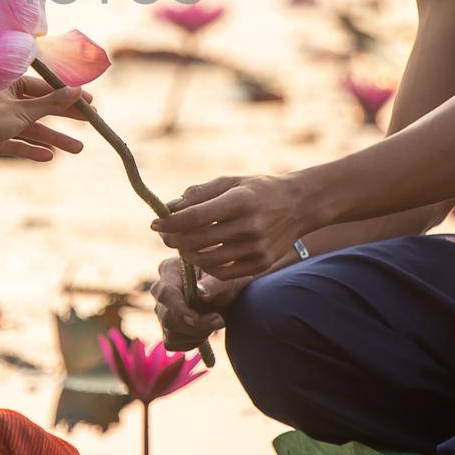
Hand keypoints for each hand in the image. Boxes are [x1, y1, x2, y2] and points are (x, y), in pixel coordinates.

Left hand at [0, 76, 92, 170]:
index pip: (43, 87)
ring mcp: (0, 122)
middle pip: (41, 107)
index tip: (87, 101)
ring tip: (77, 149)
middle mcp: (4, 101)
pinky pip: (19, 144)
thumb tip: (77, 90)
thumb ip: (51, 102)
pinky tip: (49, 157)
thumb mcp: (24, 110)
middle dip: (64, 116)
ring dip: (54, 138)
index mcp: (8, 85)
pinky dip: (32, 150)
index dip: (66, 94)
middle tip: (89, 121)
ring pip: (32, 129)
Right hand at [150, 256, 248, 352]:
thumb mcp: (224, 279)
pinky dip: (192, 342)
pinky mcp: (166, 328)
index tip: (196, 320)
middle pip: (167, 318)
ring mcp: (161, 310)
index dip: (179, 309)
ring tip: (215, 321)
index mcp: (169, 270)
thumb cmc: (226, 280)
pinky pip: (172, 344)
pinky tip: (205, 330)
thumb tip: (201, 294)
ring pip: (170, 334)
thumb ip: (213, 285)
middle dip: (196, 326)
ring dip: (197, 335)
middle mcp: (160, 290)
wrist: (229, 294)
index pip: (166, 294)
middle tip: (219, 319)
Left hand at [151, 174, 306, 279]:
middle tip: (164, 234)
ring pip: (207, 260)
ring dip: (186, 253)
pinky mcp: (261, 264)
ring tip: (181, 244)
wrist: (299, 205)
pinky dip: (206, 266)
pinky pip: (223, 273)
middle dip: (173, 239)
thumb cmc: (257, 189)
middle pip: (197, 240)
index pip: (195, 216)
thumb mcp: (230, 182)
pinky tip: (201, 254)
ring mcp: (257, 248)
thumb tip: (168, 208)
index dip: (170, 222)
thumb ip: (198, 194)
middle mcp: (250, 226)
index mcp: (241, 201)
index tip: (154, 223)